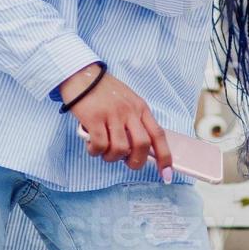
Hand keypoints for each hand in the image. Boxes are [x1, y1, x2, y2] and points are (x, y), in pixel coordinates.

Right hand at [61, 64, 173, 180]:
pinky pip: (100, 145)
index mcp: (141, 108)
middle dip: (135, 162)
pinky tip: (92, 146)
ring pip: (120, 149)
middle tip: (126, 162)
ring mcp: (112, 114)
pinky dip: (95, 152)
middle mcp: (129, 111)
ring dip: (111, 157)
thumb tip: (138, 150)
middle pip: (142, 145)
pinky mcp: (94, 118)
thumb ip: (135, 122)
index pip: (159, 135)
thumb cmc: (104, 92)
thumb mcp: (127, 102)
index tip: (167, 174)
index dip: (165, 157)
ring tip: (104, 150)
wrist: (82, 74)